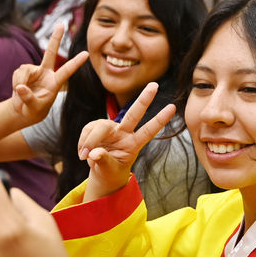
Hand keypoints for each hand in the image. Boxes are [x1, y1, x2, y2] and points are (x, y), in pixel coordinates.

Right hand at [9, 24, 88, 124]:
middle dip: (55, 38)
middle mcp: (46, 73)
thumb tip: (20, 87)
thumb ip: (28, 98)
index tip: (86, 54)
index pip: (67, 71)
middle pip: (51, 52)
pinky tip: (17, 89)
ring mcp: (35, 70)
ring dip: (20, 80)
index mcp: (55, 83)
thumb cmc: (33, 110)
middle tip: (62, 24)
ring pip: (25, 69)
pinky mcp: (24, 71)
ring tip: (20, 91)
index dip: (76, 63)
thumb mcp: (33, 108)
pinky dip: (16, 81)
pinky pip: (18, 72)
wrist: (24, 110)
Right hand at [78, 82, 176, 199]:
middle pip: (134, 114)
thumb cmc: (111, 171)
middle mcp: (124, 132)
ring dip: (89, 141)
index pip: (148, 131)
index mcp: (133, 144)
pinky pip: (87, 131)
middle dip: (144, 99)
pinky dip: (82, 143)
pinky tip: (82, 152)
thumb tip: (94, 152)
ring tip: (83, 156)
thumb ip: (104, 161)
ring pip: (99, 127)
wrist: (102, 171)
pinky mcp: (96, 128)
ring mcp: (110, 128)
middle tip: (154, 85)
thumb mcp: (109, 171)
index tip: (173, 107)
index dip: (159, 120)